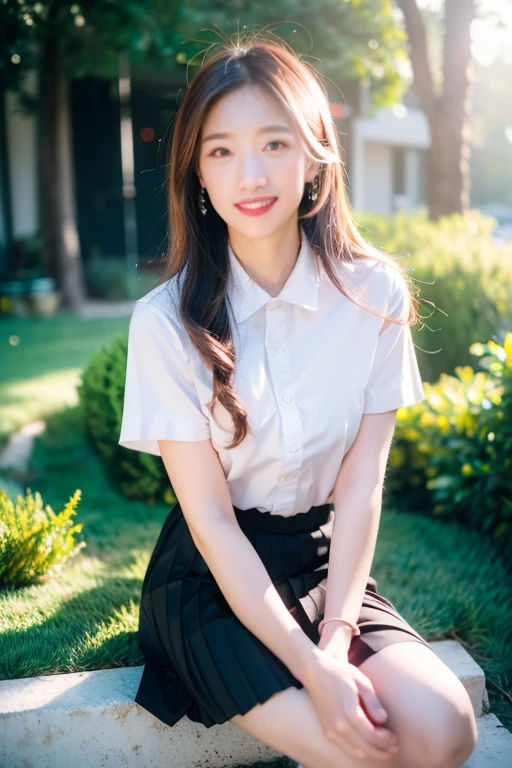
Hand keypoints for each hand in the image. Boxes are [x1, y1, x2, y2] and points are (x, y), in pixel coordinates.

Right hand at [303, 647, 399, 762]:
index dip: (387, 740)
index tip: (395, 736)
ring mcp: (331, 730)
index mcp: (350, 713)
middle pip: (366, 749)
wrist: (315, 672)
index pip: (373, 736)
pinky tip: (369, 748)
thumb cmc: (340, 673)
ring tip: (385, 751)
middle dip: (383, 752)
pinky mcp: (327, 731)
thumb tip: (383, 720)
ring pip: (356, 752)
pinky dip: (360, 752)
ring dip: (373, 755)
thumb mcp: (361, 681)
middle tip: (395, 749)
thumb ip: (373, 702)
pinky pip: (346, 748)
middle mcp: (339, 726)